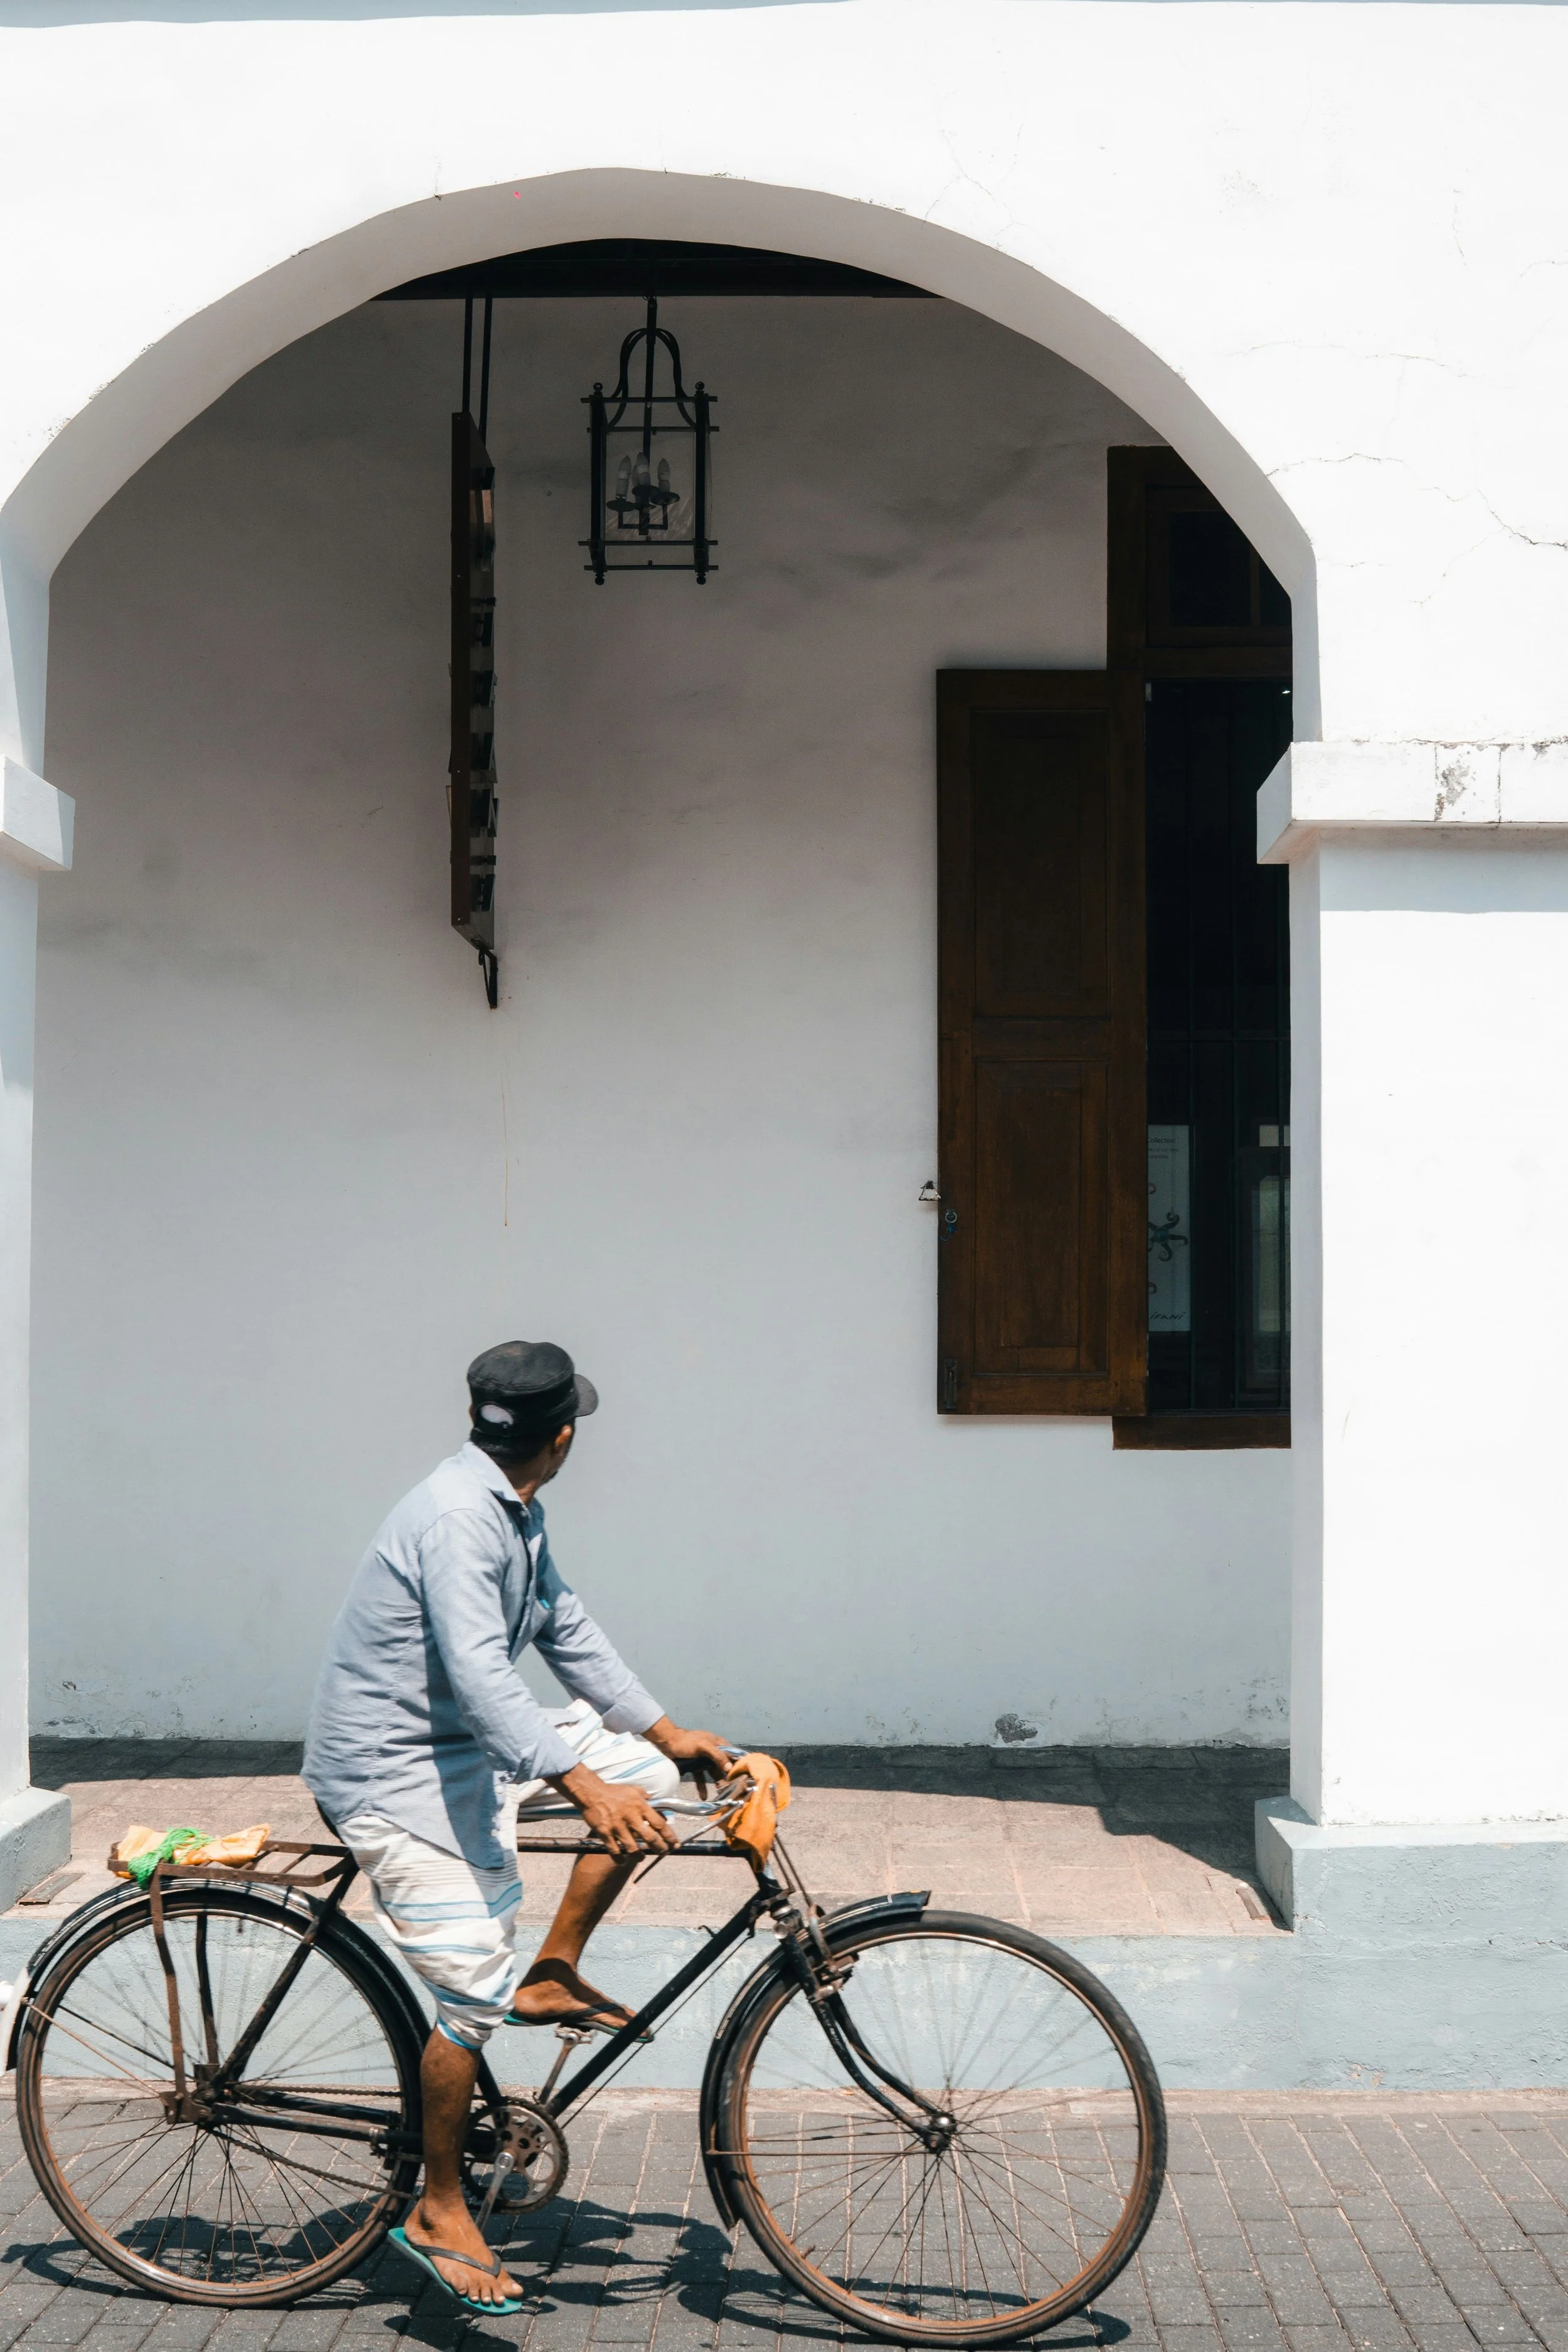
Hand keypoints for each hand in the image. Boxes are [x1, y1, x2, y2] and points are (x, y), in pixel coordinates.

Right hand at [554, 1764, 676, 1856]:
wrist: (592, 1793)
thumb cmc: (614, 1792)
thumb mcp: (634, 1790)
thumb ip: (647, 1799)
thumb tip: (659, 1808)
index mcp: (640, 1806)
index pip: (659, 1823)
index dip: (669, 1835)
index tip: (674, 1843)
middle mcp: (630, 1817)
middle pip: (649, 1837)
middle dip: (659, 1848)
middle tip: (664, 1852)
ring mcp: (617, 1826)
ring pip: (632, 1848)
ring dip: (639, 1856)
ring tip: (642, 1857)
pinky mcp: (604, 1833)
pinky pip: (614, 1851)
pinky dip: (620, 1859)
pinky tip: (623, 1861)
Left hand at [645, 1717, 736, 1798]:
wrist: (666, 1742)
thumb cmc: (686, 1741)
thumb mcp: (703, 1746)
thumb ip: (717, 1755)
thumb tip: (730, 1767)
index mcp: (718, 1744)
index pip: (732, 1754)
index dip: (738, 1765)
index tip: (744, 1776)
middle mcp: (713, 1752)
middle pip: (723, 1766)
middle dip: (728, 1778)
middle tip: (732, 1790)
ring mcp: (703, 1760)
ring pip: (713, 1774)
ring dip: (716, 1784)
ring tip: (720, 1795)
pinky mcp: (694, 1766)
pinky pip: (701, 1778)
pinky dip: (702, 1788)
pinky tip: (703, 1797)